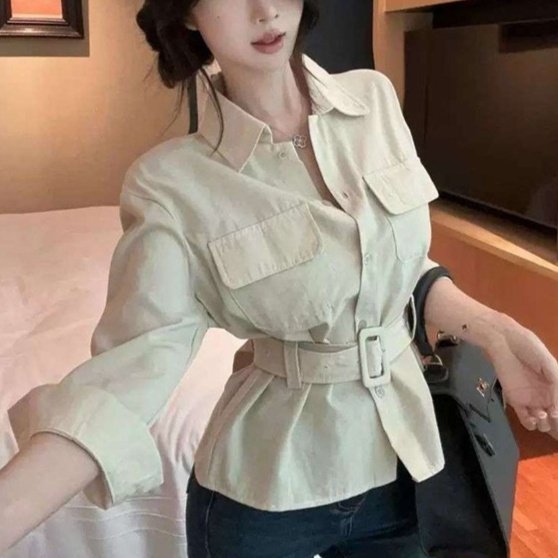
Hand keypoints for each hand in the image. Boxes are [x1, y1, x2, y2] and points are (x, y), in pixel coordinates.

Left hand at [483, 315, 557, 439]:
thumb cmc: (530, 349)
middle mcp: (546, 396)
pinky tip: (533, 418)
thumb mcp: (549, 365)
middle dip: (557, 424)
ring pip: (543, 422)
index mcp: (557, 386)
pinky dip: (530, 423)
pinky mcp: (516, 401)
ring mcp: (532, 400)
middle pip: (556, 419)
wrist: (504, 343)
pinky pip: (525, 419)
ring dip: (545, 424)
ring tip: (542, 414)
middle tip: (553, 416)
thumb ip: (556, 386)